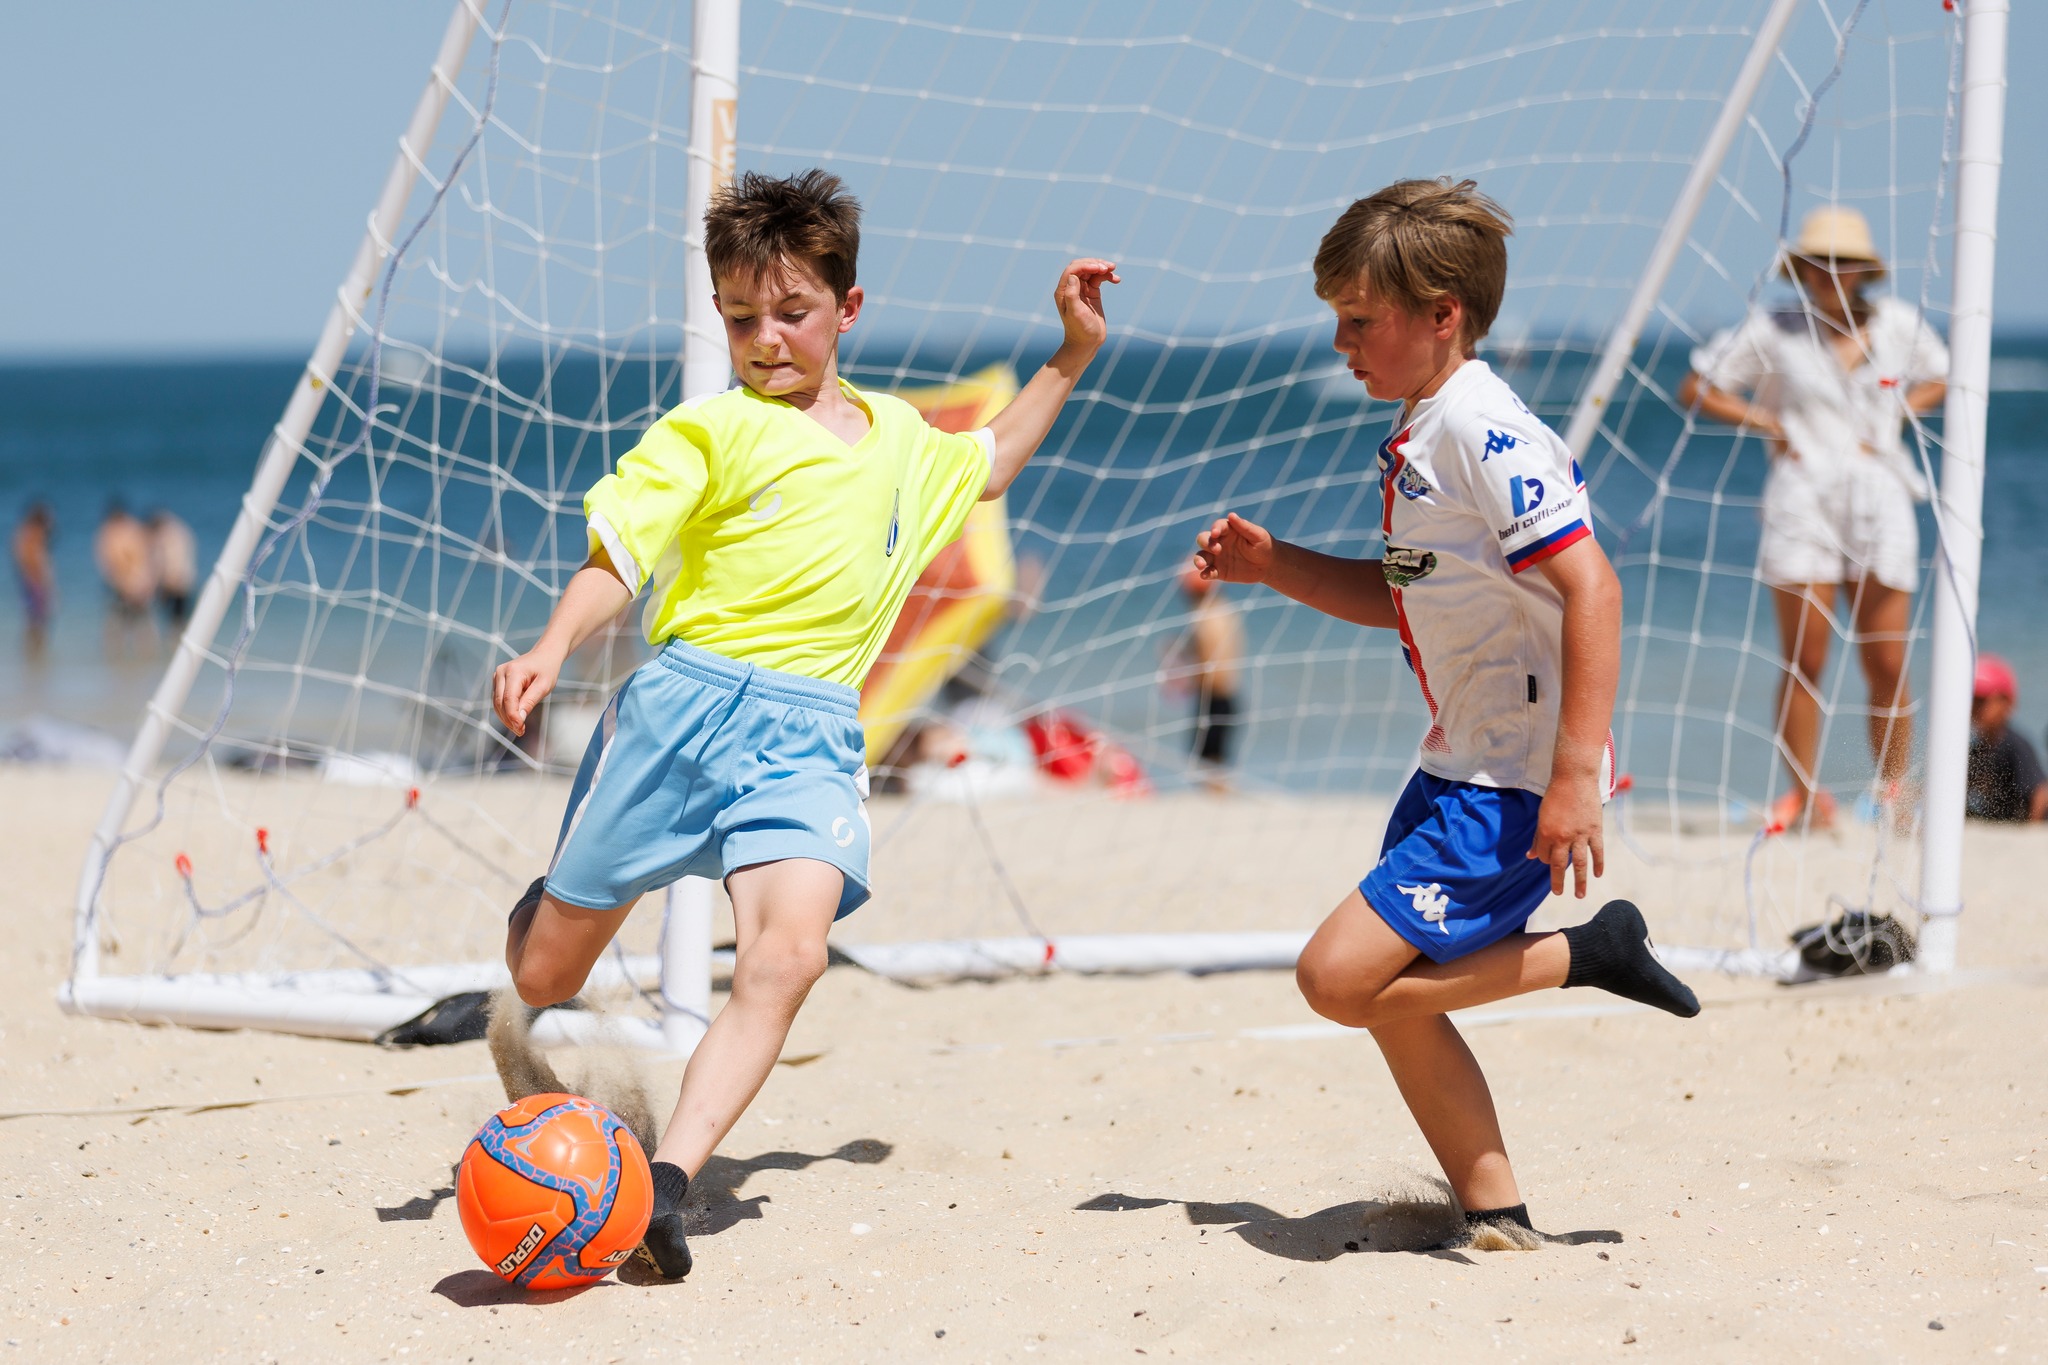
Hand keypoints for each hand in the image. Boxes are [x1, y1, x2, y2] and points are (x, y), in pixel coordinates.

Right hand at [493, 647, 563, 738]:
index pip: (508, 698)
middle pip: (500, 702)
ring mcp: (497, 676)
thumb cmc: (547, 669)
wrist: (544, 656)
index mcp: (513, 671)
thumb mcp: (544, 685)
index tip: (520, 729)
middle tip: (521, 732)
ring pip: (497, 703)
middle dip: (509, 720)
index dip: (512, 716)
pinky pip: (498, 701)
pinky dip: (506, 712)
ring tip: (520, 728)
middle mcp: (501, 672)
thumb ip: (531, 701)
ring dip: (506, 718)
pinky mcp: (498, 682)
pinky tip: (516, 720)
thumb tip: (519, 718)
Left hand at [1053, 258, 1119, 354]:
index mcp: (1064, 291)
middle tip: (1109, 267)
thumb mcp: (1075, 313)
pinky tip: (1116, 280)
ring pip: (1092, 271)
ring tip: (1114, 270)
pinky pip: (1099, 279)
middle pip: (1082, 266)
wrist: (1087, 343)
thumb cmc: (1080, 330)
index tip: (1099, 268)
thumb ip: (1072, 294)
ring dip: (1103, 268)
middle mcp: (1071, 288)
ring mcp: (1082, 290)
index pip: (1073, 270)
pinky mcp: (1092, 294)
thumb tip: (1072, 276)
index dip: (1086, 265)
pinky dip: (1107, 276)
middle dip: (1095, 263)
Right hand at [1193, 512, 1274, 585]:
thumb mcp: (1258, 535)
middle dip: (1206, 543)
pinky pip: (1208, 572)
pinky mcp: (1218, 571)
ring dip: (1198, 559)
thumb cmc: (1264, 545)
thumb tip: (1231, 515)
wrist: (1269, 565)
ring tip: (1201, 565)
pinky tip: (1205, 575)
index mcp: (1228, 530)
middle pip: (1204, 540)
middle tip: (1217, 550)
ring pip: (1201, 556)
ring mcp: (1217, 557)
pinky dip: (1204, 573)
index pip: (1218, 527)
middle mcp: (1219, 542)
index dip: (1215, 528)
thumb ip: (1244, 526)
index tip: (1216, 533)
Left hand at [1527, 772, 1604, 897]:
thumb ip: (1538, 838)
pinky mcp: (1595, 830)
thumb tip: (1531, 856)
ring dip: (1580, 881)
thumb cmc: (1555, 796)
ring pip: (1580, 864)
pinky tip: (1597, 875)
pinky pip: (1597, 852)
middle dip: (1558, 881)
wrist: (1574, 778)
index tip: (1551, 862)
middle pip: (1560, 865)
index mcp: (1546, 833)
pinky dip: (1598, 864)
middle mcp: (1562, 837)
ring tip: (1580, 895)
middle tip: (1559, 894)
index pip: (1546, 857)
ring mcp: (1580, 835)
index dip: (1547, 861)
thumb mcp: (1542, 816)